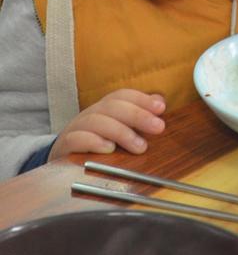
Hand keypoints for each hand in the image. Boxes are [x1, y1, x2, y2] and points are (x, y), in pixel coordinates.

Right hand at [48, 89, 165, 160]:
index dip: (142, 99)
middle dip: (138, 115)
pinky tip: (109, 150)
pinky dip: (94, 142)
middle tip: (159, 128)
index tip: (161, 108)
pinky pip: (76, 139)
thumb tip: (160, 103)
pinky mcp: (64, 146)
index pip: (122, 96)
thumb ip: (138, 117)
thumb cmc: (96, 143)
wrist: (60, 158)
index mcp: (104, 108)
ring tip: (140, 147)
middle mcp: (91, 114)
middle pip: (113, 106)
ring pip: (97, 121)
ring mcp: (76, 128)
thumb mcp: (118, 128)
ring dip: (121, 132)